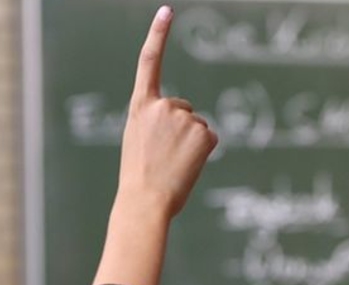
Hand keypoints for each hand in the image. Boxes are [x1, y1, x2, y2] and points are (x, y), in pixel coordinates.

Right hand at [117, 6, 217, 218]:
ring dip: (190, 144)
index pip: (149, 63)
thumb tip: (189, 125)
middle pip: (183, 108)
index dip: (158, 35)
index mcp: (140, 107)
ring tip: (172, 164)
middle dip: (179, 130)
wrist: (145, 201)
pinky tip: (187, 165)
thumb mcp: (139, 142)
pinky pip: (209, 138)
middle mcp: (163, 105)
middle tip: (164, 157)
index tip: (167, 11)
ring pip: (196, 126)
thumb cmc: (139, 179)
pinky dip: (203, 152)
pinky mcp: (203, 131)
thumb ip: (157, 123)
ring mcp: (184, 116)